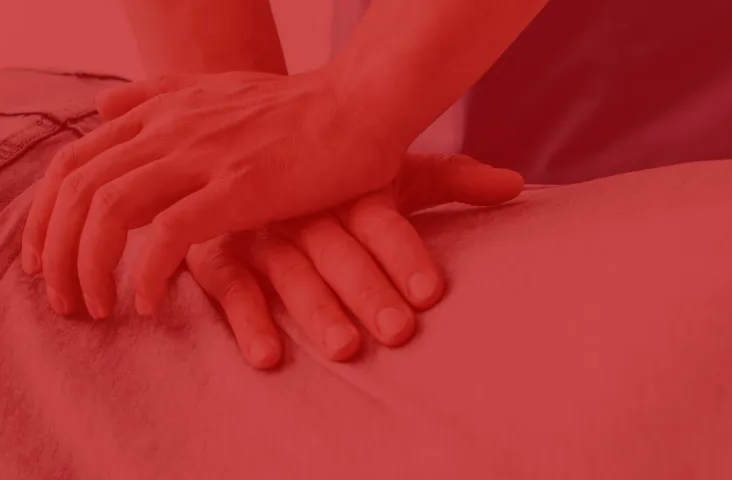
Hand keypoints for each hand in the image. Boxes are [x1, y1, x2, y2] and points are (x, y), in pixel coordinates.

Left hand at [21, 70, 414, 318]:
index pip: (71, 163)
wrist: (363, 103)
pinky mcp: (239, 187)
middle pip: (76, 192)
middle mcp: (169, 129)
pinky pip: (167, 235)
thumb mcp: (216, 88)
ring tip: (97, 309)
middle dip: (54, 254)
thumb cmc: (300, 105)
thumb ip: (157, 96)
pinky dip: (146, 273)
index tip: (41, 261)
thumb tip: (102, 106)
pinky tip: (150, 303)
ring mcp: (202, 156)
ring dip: (89, 269)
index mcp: (160, 111)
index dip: (43, 216)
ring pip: (107, 213)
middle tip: (62, 301)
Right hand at [184, 153, 521, 368]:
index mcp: (346, 186)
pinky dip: (247, 321)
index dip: (405, 254)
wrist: (233, 139)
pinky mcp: (215, 253)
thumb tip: (516, 185)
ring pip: (290, 273)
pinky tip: (268, 356)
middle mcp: (304, 207)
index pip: (381, 220)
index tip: (431, 292)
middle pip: (340, 251)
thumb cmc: (329, 172)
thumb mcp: (387, 171)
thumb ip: (451, 180)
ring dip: (317, 312)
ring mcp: (258, 230)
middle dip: (369, 292)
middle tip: (399, 332)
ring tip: (346, 349)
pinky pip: (229, 288)